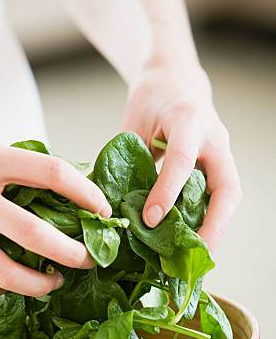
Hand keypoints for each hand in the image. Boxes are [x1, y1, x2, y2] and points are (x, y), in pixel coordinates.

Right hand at [0, 118, 110, 296]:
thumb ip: (11, 171)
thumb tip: (61, 196)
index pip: (51, 173)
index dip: (86, 193)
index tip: (103, 209)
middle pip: (36, 236)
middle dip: (74, 254)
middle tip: (89, 260)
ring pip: (7, 276)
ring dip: (40, 285)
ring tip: (54, 282)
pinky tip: (7, 282)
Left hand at [123, 62, 241, 249]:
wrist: (175, 80)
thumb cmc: (150, 101)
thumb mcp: (133, 124)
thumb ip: (128, 161)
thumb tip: (109, 206)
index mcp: (187, 120)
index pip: (180, 159)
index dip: (165, 192)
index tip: (149, 219)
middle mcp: (213, 138)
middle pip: (227, 188)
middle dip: (214, 225)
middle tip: (197, 256)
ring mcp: (221, 153)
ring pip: (229, 196)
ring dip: (217, 229)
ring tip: (198, 259)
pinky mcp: (220, 165)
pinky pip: (221, 197)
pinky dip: (211, 221)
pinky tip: (195, 241)